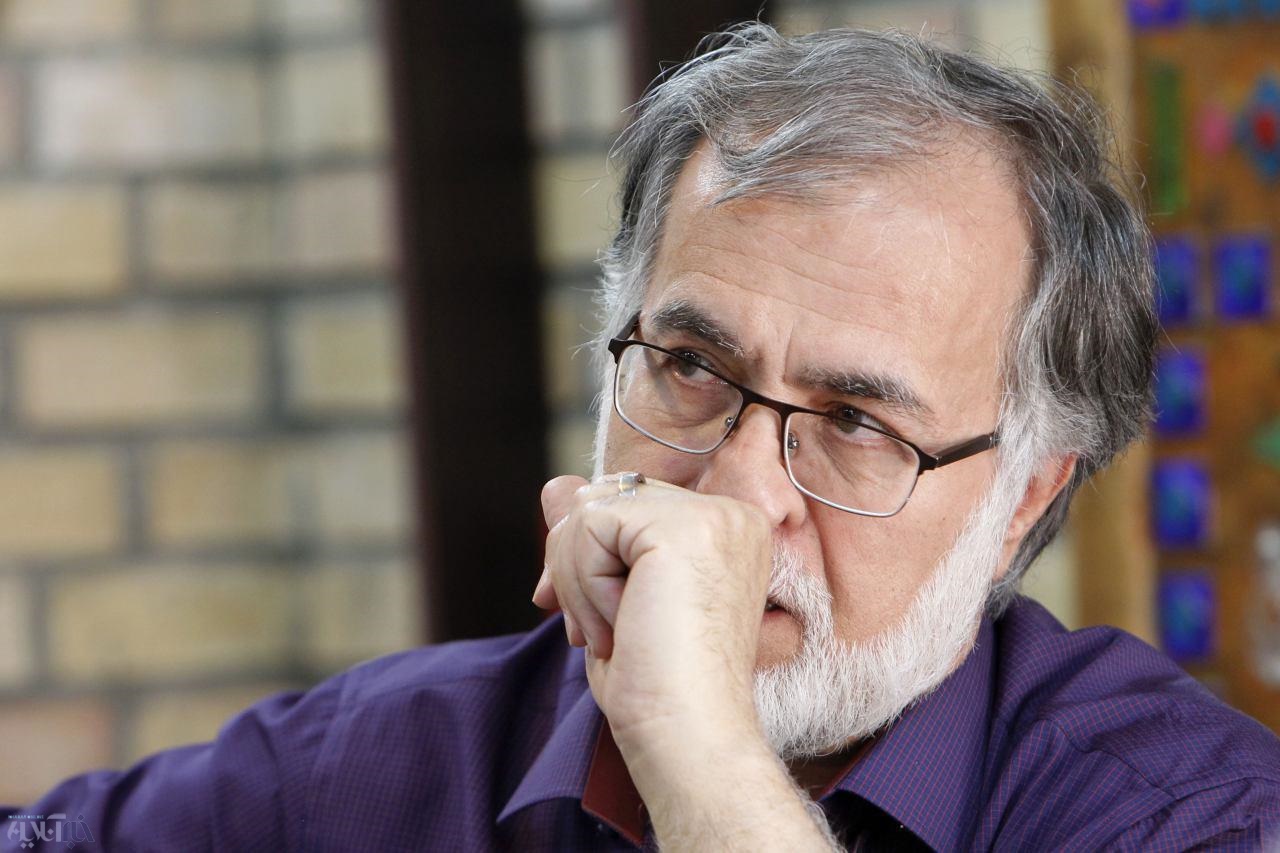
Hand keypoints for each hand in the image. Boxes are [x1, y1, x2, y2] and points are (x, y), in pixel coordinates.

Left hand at [535, 473, 840, 850]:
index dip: (586, 556)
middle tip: (594, 631)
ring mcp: (712, 517)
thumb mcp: (611, 597)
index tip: (579, 617)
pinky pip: (590, 525)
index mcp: (724, 530)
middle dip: (573, 565)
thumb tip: (557, 485)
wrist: (687, 735)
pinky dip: (583, 583)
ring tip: (613, 634)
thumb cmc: (656, 686)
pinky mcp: (682, 529)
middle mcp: (729, 515)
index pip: (626, 503)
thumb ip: (590, 535)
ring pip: (590, 509)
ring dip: (577, 581)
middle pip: (604, 496)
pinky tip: (619, 625)